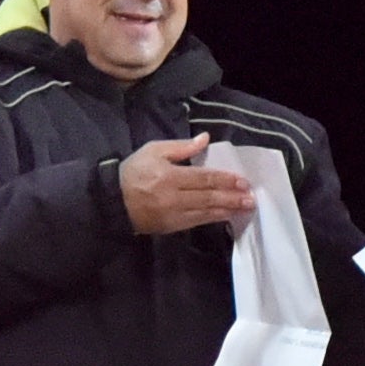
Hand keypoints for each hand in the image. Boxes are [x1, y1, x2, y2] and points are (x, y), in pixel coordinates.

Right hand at [120, 133, 256, 234]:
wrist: (113, 202)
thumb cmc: (134, 172)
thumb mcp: (154, 151)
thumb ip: (181, 147)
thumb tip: (205, 139)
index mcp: (170, 176)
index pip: (204, 178)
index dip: (225, 180)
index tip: (242, 181)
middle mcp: (174, 197)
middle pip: (208, 197)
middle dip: (231, 197)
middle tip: (251, 198)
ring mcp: (173, 215)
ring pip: (205, 213)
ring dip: (227, 210)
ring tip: (245, 208)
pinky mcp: (171, 226)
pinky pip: (196, 222)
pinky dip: (213, 219)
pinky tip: (226, 216)